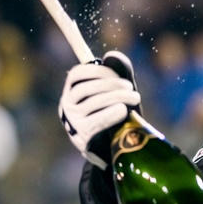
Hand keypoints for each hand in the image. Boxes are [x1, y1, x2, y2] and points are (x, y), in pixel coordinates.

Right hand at [59, 50, 141, 168]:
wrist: (113, 148)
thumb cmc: (115, 114)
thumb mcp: (117, 92)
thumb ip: (118, 72)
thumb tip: (112, 55)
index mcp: (73, 91)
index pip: (77, 74)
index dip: (98, 71)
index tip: (117, 75)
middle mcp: (67, 105)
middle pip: (87, 89)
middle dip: (112, 85)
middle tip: (131, 89)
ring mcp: (73, 122)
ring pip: (93, 103)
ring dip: (117, 97)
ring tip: (134, 98)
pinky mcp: (82, 136)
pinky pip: (97, 120)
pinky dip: (112, 113)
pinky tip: (123, 111)